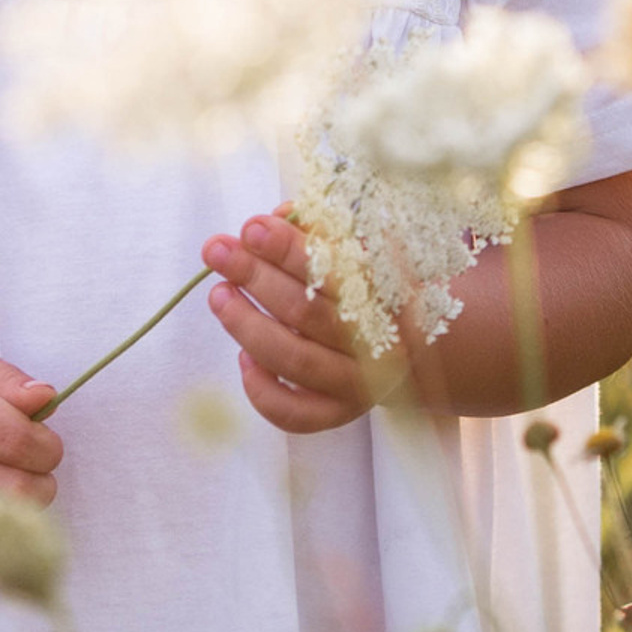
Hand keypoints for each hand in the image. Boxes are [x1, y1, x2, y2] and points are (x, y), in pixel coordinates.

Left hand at [203, 211, 384, 432]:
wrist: (413, 347)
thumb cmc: (371, 286)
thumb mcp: (356, 250)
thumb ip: (319, 233)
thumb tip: (276, 217)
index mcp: (384, 293)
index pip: (331, 268)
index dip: (287, 248)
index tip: (252, 227)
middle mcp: (375, 341)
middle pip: (306, 311)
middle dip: (255, 276)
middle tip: (218, 251)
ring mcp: (357, 383)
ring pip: (296, 359)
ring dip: (248, 326)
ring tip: (219, 294)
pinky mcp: (339, 414)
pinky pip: (295, 414)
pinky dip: (263, 390)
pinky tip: (243, 358)